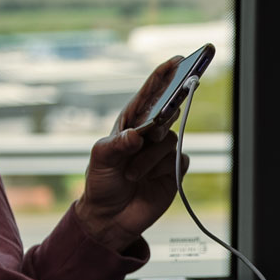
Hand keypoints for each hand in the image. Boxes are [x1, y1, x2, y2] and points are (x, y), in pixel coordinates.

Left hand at [74, 56, 189, 252]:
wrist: (111, 218)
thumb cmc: (101, 184)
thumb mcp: (100, 161)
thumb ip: (117, 145)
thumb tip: (137, 135)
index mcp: (131, 123)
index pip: (150, 94)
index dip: (164, 76)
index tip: (178, 60)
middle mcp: (150, 134)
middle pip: (169, 111)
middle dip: (167, 112)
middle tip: (160, 121)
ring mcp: (162, 152)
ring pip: (169, 141)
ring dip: (149, 159)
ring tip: (133, 174)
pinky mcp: (174, 170)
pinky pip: (178, 161)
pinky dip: (162, 170)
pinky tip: (148, 180)